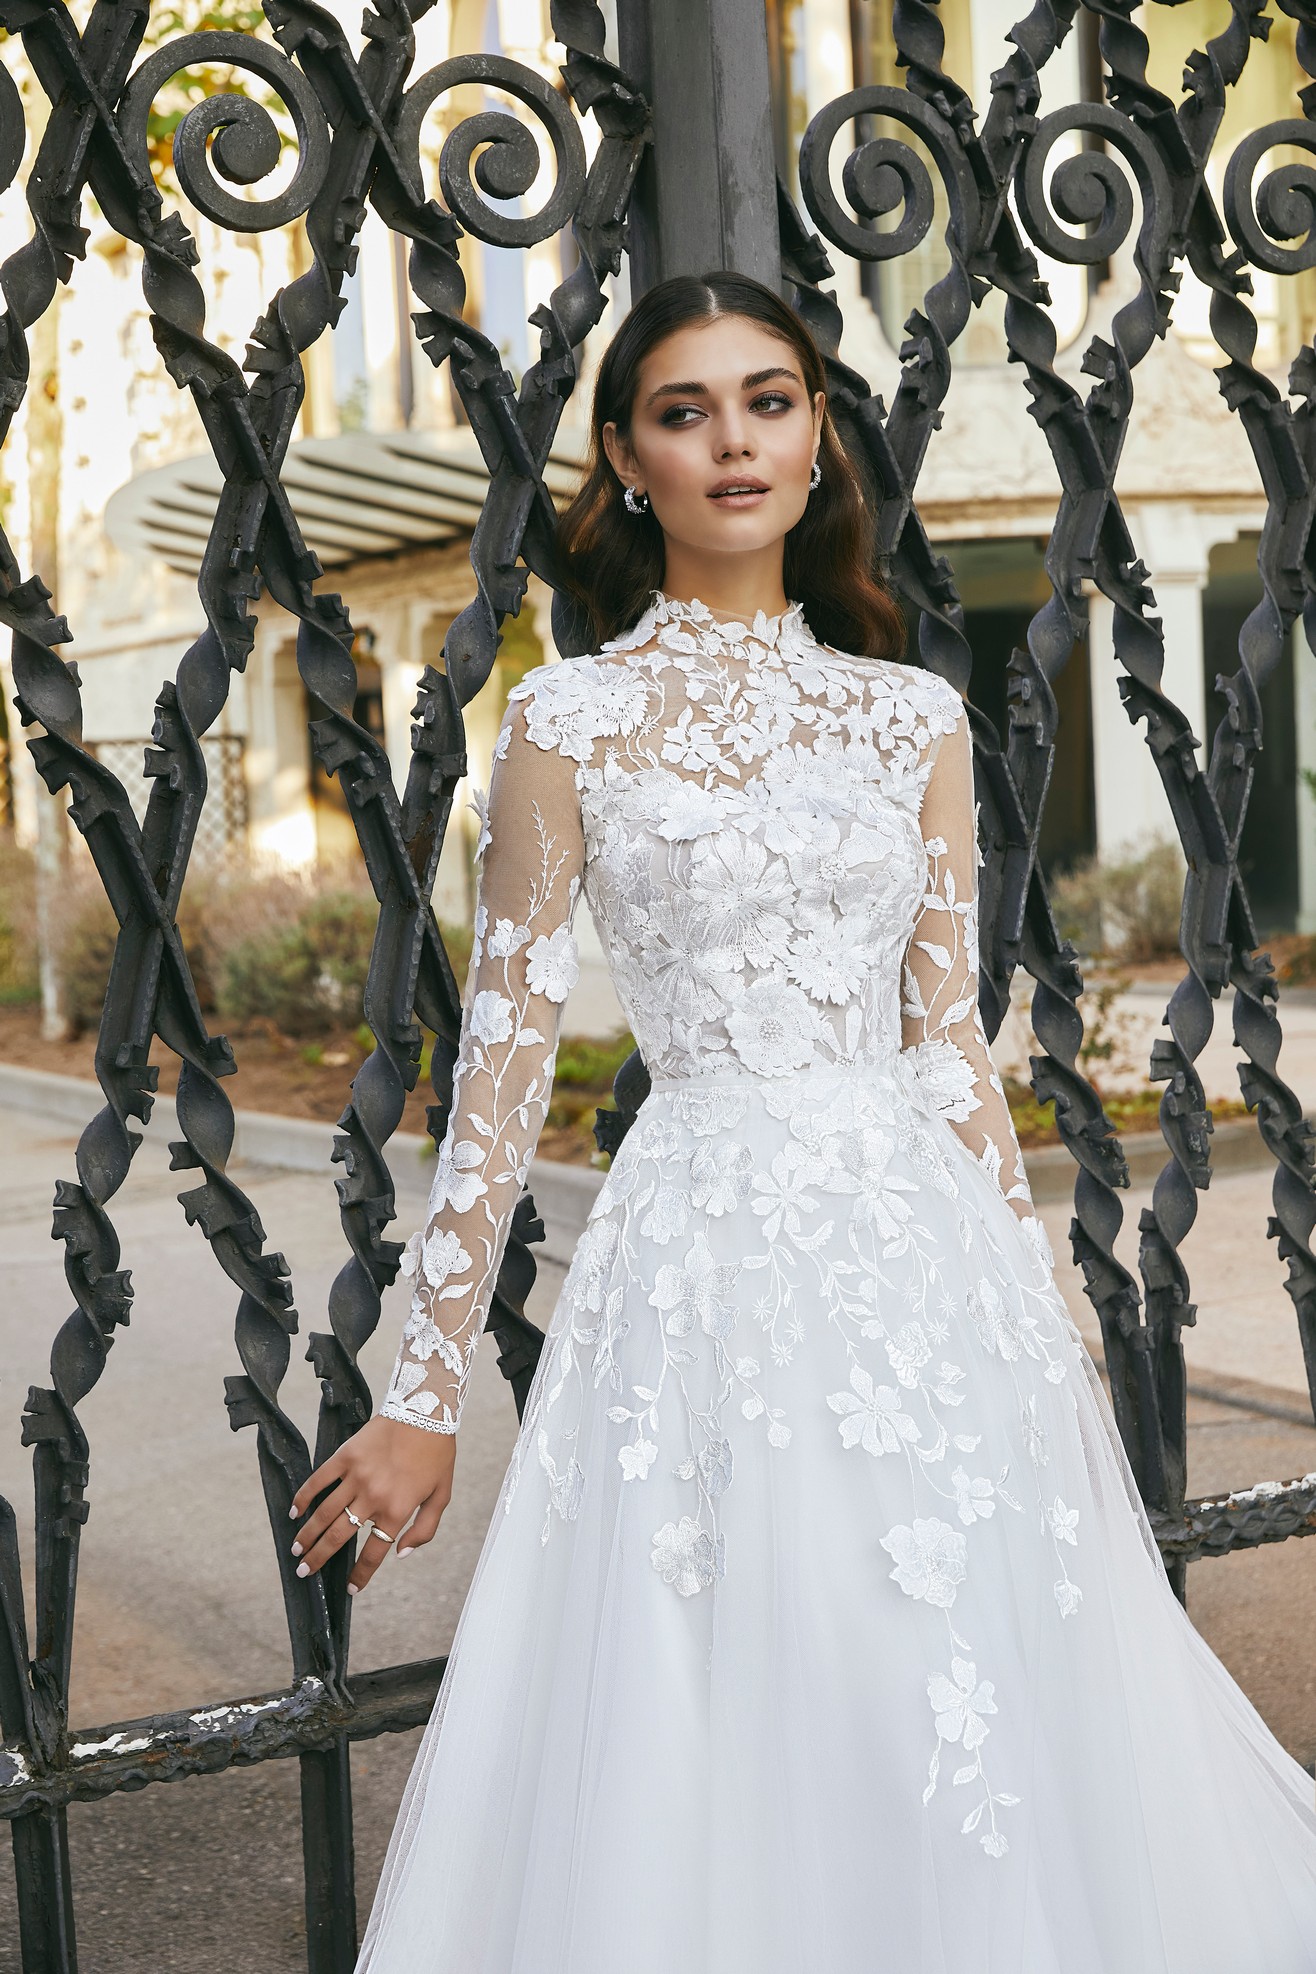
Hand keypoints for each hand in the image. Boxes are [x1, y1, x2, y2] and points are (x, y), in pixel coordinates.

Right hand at [290, 1415, 456, 1596]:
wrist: (426, 1410)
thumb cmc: (436, 1454)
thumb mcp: (442, 1495)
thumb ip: (425, 1529)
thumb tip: (400, 1554)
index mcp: (398, 1509)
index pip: (374, 1552)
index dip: (360, 1575)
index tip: (350, 1589)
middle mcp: (374, 1496)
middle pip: (339, 1537)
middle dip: (319, 1558)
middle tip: (304, 1571)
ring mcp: (357, 1476)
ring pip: (325, 1513)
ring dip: (308, 1533)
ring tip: (297, 1549)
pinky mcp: (346, 1456)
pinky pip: (320, 1480)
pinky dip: (304, 1496)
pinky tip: (295, 1510)